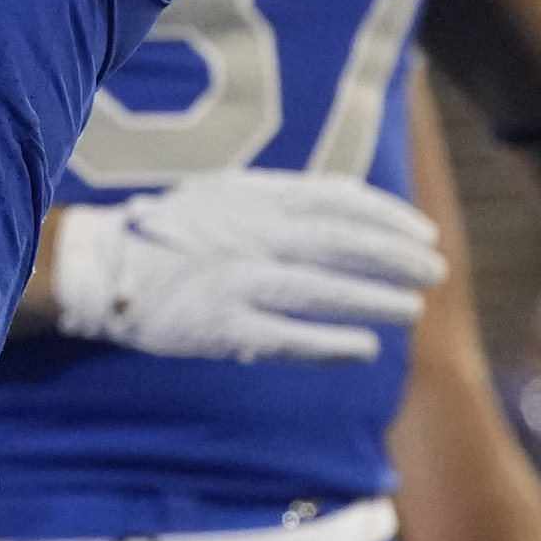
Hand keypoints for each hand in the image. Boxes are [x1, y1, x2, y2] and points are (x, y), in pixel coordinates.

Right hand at [52, 171, 443, 364]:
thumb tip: (346, 201)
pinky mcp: (223, 325)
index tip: (423, 233)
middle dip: (396, 257)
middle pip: (342, 244)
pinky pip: (290, 336)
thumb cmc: (172, 232)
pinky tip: (367, 347)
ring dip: (375, 299)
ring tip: (412, 309)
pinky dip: (333, 342)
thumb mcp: (225, 193)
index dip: (388, 218)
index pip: (339, 201)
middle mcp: (253, 235)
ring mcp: (239, 280)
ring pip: (323, 290)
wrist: (104, 267)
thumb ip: (281, 197)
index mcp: (255, 197)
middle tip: (435, 271)